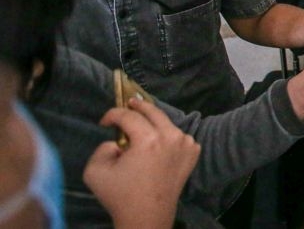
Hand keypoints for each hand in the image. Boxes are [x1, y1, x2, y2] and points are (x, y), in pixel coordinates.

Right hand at [83, 98, 200, 228]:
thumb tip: (118, 141)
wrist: (147, 216)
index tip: (104, 122)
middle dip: (139, 106)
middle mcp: (171, 137)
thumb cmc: (120, 195)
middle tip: (130, 102)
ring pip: (167, 124)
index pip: (128, 116)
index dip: (113, 114)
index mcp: (148, 140)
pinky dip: (168, 137)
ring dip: (154, 123)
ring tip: (141, 127)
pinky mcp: (193, 152)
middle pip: (153, 111)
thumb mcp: (96, 171)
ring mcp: (186, 144)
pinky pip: (178, 136)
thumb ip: (102, 148)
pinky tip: (159, 145)